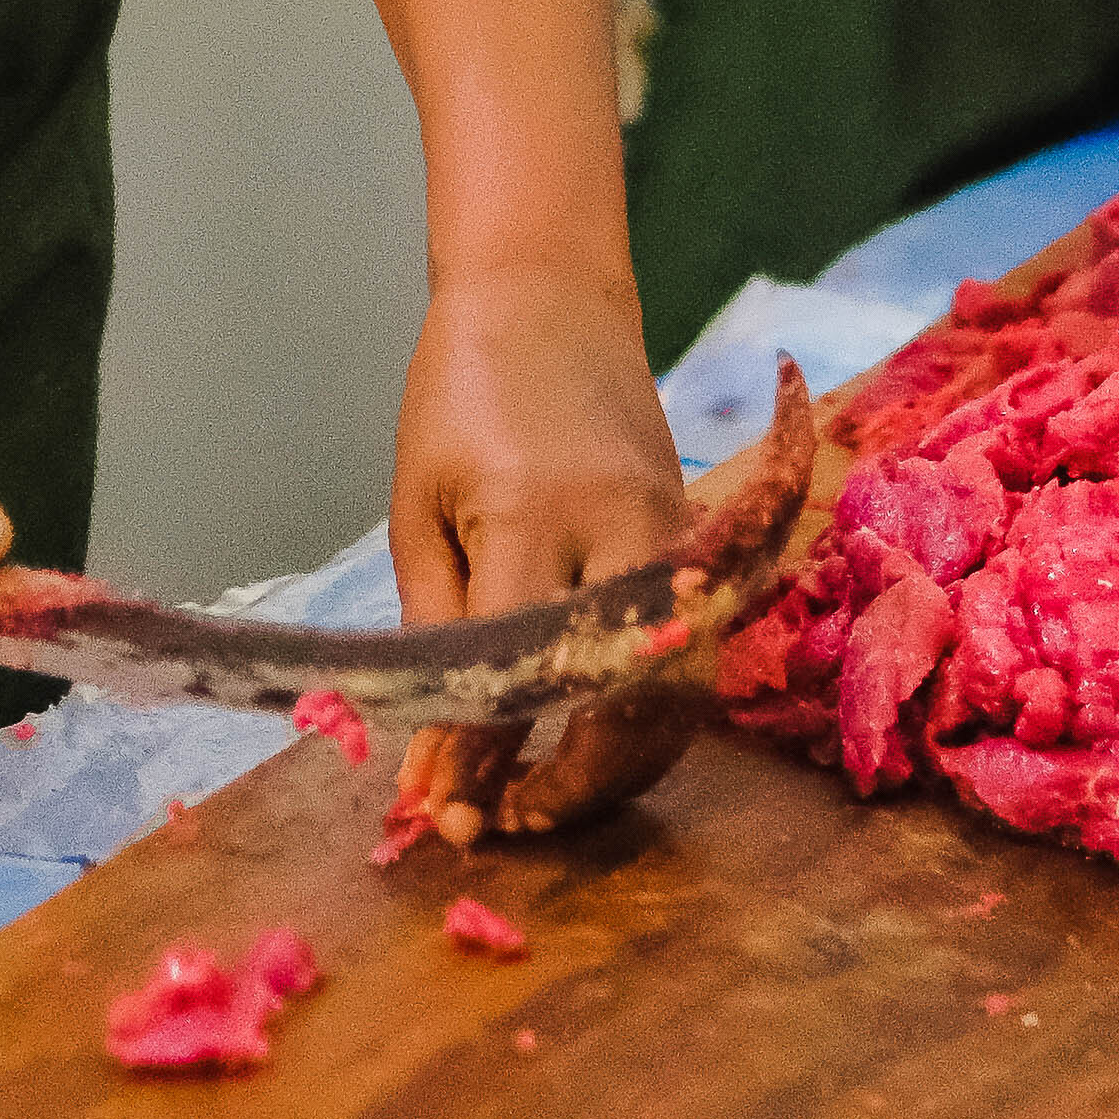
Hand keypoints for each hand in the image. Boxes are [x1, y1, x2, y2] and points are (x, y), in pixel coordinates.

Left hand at [379, 261, 700, 840]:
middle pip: (625, 699)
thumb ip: (433, 641)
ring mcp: (674, 531)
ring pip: (682, 688)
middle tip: (510, 820)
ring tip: (555, 792)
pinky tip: (602, 737)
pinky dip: (656, 713)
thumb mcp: (419, 511)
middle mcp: (622, 527)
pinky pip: (694, 650)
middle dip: (575, 784)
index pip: (513, 677)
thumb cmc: (457, 396)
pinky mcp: (699, 538)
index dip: (479, 764)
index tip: (445, 824)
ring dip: (627, 764)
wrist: (547, 294)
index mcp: (532, 513)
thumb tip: (430, 771)